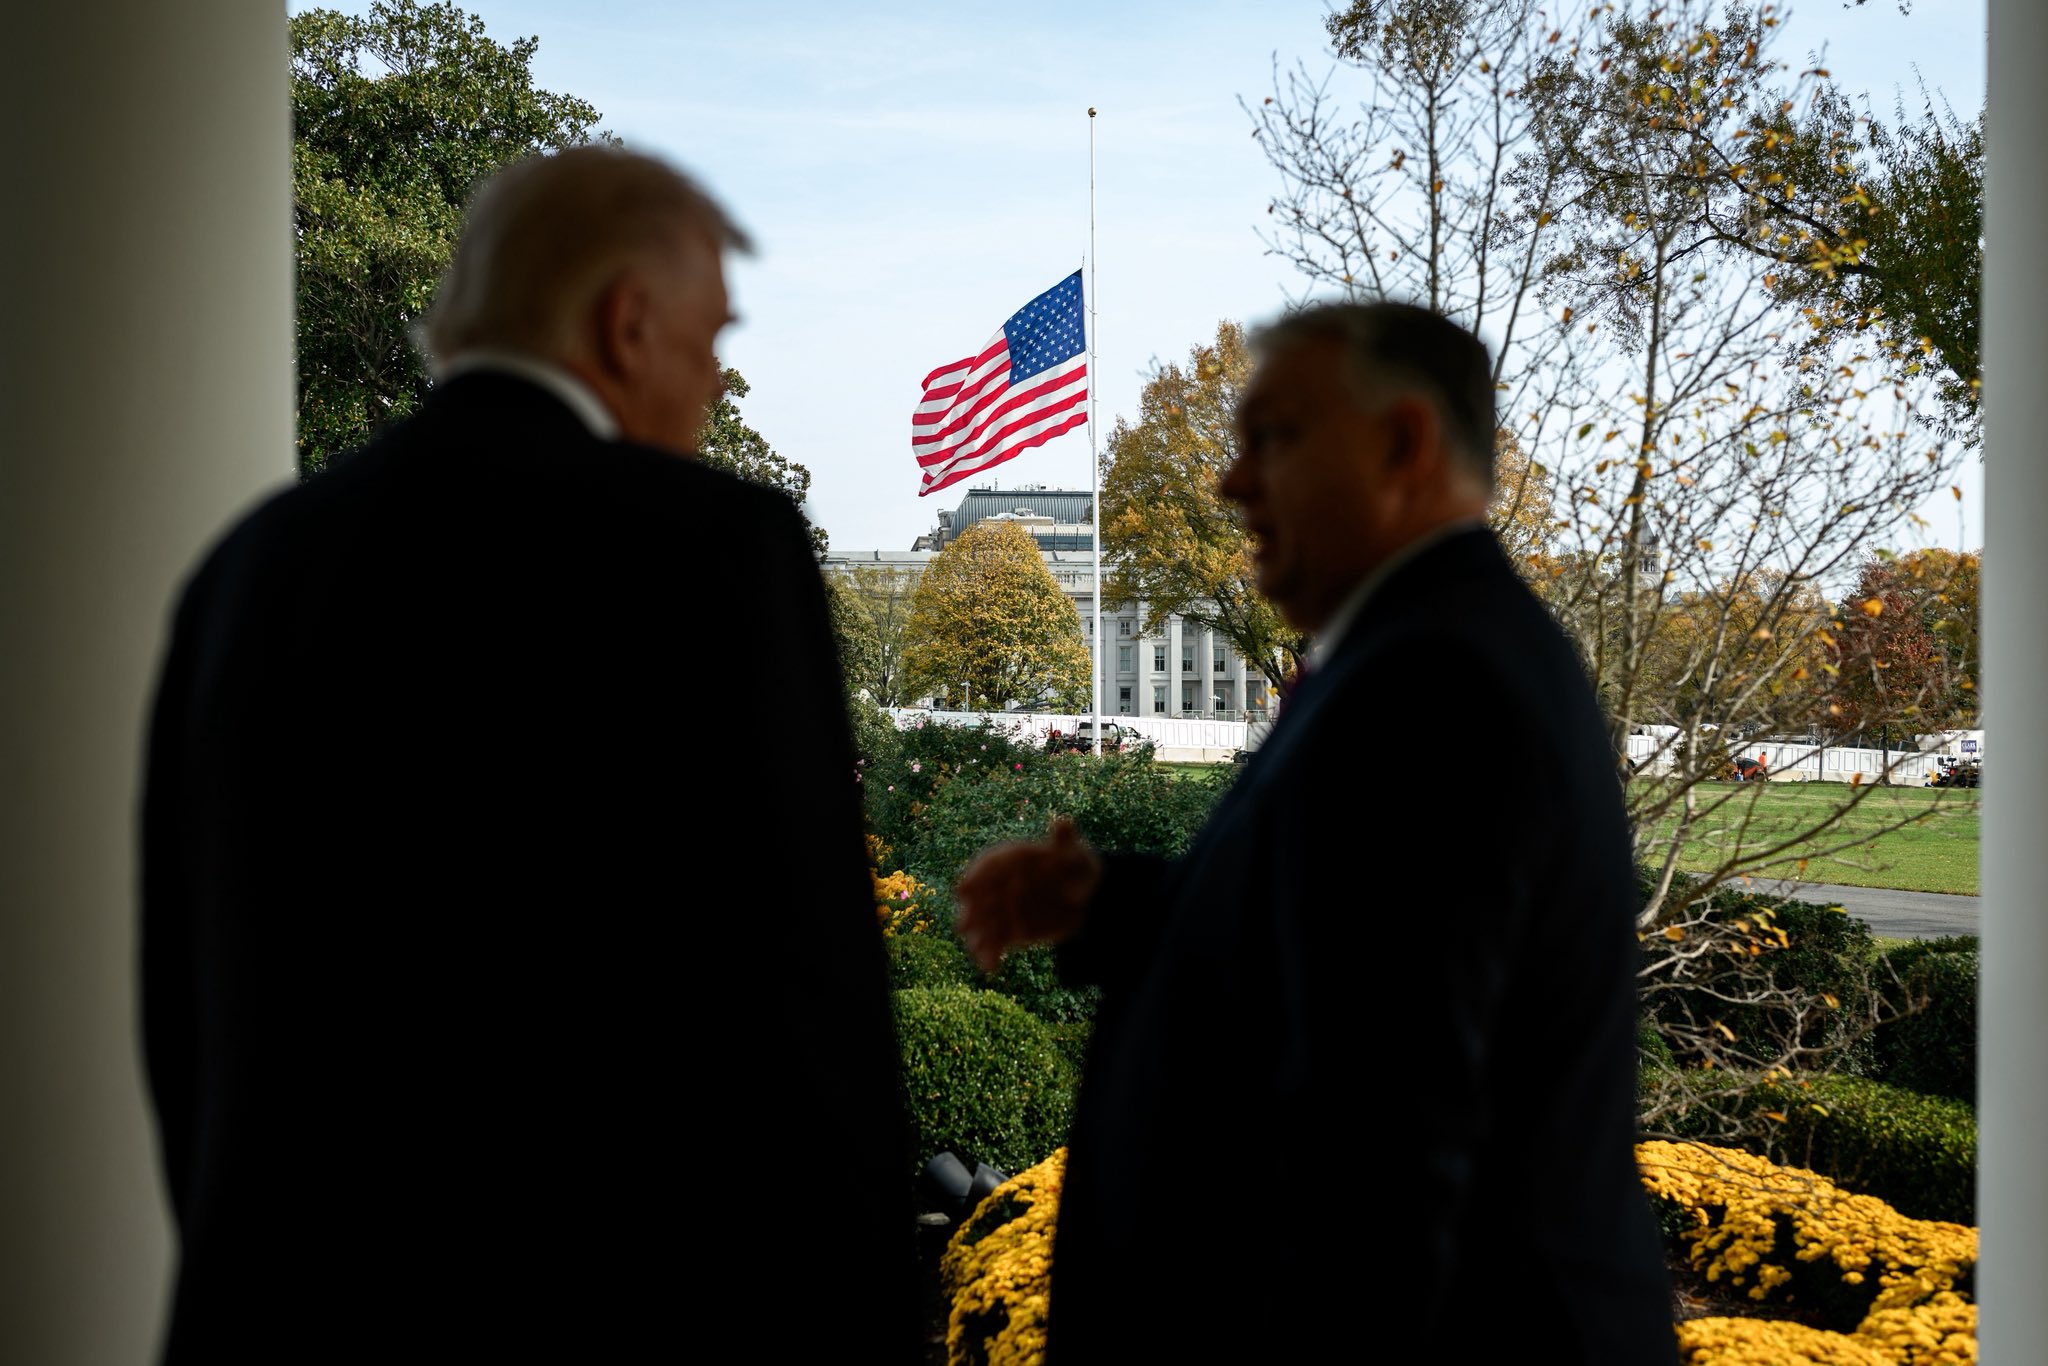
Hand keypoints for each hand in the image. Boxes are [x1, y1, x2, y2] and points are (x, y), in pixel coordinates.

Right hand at [953, 816, 1101, 973]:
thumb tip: (1064, 822)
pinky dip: (989, 954)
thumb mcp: (1074, 852)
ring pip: (981, 922)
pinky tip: (990, 967)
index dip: (975, 877)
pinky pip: (994, 942)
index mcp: (1011, 859)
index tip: (963, 888)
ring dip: (977, 936)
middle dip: (970, 911)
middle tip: (964, 924)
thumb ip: (1065, 840)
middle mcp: (1000, 883)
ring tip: (978, 949)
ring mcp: (1001, 907)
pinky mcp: (1008, 930)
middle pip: (977, 896)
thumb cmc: (1076, 866)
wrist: (1085, 896)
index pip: (988, 865)